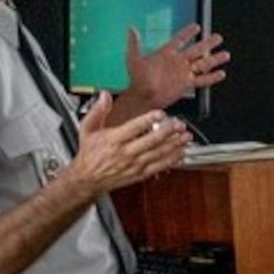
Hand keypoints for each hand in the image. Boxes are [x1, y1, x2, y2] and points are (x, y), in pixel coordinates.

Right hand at [70, 93, 190, 192]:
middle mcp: (125, 153)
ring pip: (158, 154)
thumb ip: (97, 111)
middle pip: (150, 141)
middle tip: (180, 125)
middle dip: (167, 132)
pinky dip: (171, 161)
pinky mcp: (140, 174)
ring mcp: (134, 164)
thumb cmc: (89, 153)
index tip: (160, 113)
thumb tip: (105, 95)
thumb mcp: (87, 129)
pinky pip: (158, 167)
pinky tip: (181, 154)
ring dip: (174, 145)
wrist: (88, 179)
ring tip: (186, 137)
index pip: (133, 128)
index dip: (147, 120)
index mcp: (113, 140)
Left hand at [123, 23, 230, 109]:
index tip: (197, 27)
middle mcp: (178, 62)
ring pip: (203, 64)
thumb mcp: (133, 59)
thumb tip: (131, 28)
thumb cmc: (137, 79)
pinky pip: (202, 80)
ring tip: (225, 54)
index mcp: (167, 53)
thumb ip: (134, 43)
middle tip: (218, 37)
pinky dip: (211, 78)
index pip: (180, 40)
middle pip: (196, 50)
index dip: (188, 33)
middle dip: (208, 43)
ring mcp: (184, 73)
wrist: (143, 96)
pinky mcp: (187, 84)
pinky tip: (221, 74)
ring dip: (214, 59)